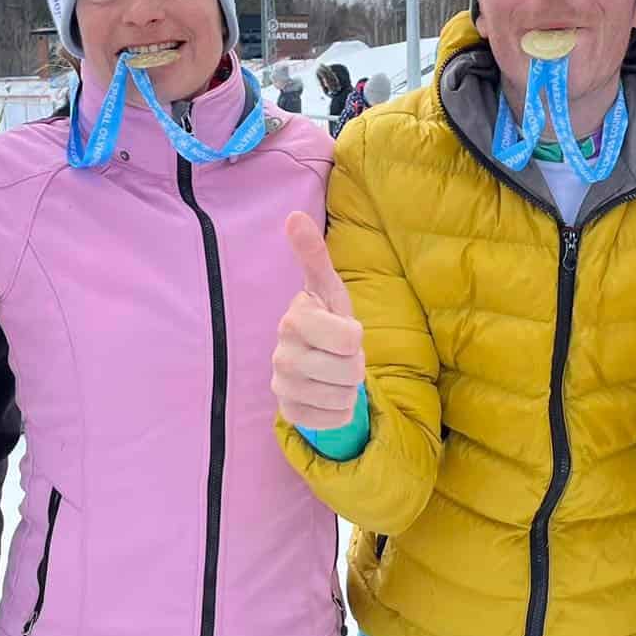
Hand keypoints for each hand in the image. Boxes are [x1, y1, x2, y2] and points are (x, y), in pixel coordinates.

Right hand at [272, 212, 364, 429]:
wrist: (313, 362)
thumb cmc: (325, 319)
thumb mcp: (327, 288)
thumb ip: (313, 254)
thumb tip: (293, 215)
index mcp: (293, 320)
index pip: (348, 339)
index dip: (354, 337)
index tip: (341, 330)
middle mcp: (280, 354)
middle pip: (350, 371)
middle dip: (355, 364)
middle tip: (340, 355)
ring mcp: (282, 386)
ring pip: (344, 397)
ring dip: (348, 387)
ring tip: (334, 373)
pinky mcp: (289, 413)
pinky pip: (334, 419)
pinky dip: (341, 411)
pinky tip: (327, 395)